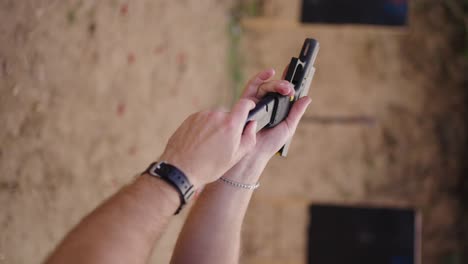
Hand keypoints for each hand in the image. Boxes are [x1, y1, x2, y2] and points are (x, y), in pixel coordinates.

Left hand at [159, 99, 257, 187]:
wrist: (180, 169)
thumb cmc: (209, 166)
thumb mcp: (235, 157)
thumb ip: (248, 138)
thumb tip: (252, 124)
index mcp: (230, 124)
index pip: (244, 104)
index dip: (249, 105)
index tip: (250, 107)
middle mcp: (216, 115)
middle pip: (228, 115)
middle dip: (229, 125)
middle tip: (224, 142)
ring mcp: (202, 115)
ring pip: (215, 118)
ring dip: (215, 127)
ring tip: (209, 146)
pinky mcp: (191, 118)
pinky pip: (203, 120)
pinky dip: (204, 128)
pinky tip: (200, 143)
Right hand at [222, 68, 310, 182]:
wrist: (254, 152)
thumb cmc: (270, 143)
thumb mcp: (288, 126)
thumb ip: (296, 112)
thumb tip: (307, 98)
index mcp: (276, 108)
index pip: (283, 92)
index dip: (289, 81)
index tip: (299, 71)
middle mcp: (265, 103)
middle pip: (274, 87)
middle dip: (284, 85)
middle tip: (291, 89)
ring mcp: (255, 102)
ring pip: (265, 85)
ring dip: (276, 83)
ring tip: (285, 88)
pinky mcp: (245, 102)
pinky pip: (251, 86)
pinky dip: (259, 78)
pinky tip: (269, 74)